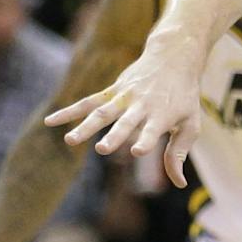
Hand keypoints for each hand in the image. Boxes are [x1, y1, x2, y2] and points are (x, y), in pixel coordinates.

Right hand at [46, 34, 206, 187]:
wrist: (173, 57)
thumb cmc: (184, 96)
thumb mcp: (191, 123)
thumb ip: (178, 153)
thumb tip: (178, 184)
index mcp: (162, 115)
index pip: (153, 131)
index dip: (145, 141)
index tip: (138, 152)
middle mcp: (141, 106)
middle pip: (125, 123)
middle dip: (114, 136)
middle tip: (102, 150)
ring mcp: (124, 98)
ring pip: (101, 113)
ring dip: (86, 126)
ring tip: (69, 141)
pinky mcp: (112, 91)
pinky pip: (87, 102)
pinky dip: (69, 111)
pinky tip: (50, 121)